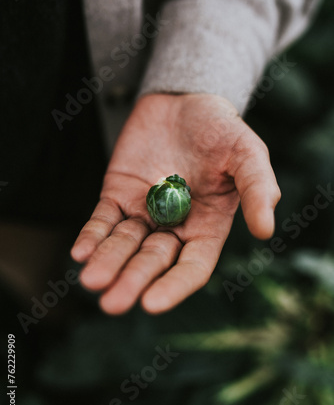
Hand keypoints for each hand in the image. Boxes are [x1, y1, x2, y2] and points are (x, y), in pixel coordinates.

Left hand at [71, 93, 280, 314]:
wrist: (184, 100)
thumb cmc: (222, 129)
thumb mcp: (248, 153)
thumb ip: (258, 189)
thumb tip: (265, 230)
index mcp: (207, 227)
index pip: (192, 266)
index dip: (173, 286)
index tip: (152, 303)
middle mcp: (174, 227)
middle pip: (152, 261)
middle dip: (132, 280)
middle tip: (111, 303)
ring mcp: (143, 212)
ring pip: (123, 245)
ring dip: (107, 263)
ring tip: (91, 281)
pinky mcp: (118, 195)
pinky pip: (103, 220)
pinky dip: (92, 236)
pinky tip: (79, 253)